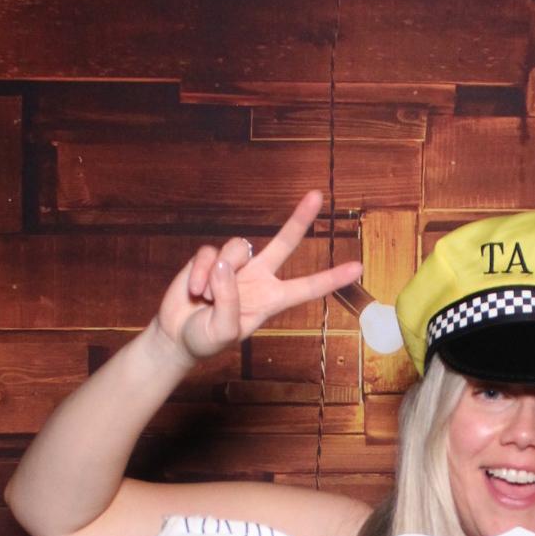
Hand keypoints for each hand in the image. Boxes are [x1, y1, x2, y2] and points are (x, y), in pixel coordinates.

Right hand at [154, 190, 362, 364]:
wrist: (176, 336)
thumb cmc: (206, 340)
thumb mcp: (223, 331)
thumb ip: (229, 300)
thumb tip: (224, 263)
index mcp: (271, 300)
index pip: (306, 288)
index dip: (331, 278)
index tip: (358, 268)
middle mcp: (258, 278)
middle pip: (283, 244)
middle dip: (299, 219)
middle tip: (317, 195)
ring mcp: (235, 266)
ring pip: (236, 249)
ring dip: (218, 277)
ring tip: (207, 299)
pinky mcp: (210, 258)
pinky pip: (208, 254)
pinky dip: (199, 273)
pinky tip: (194, 290)